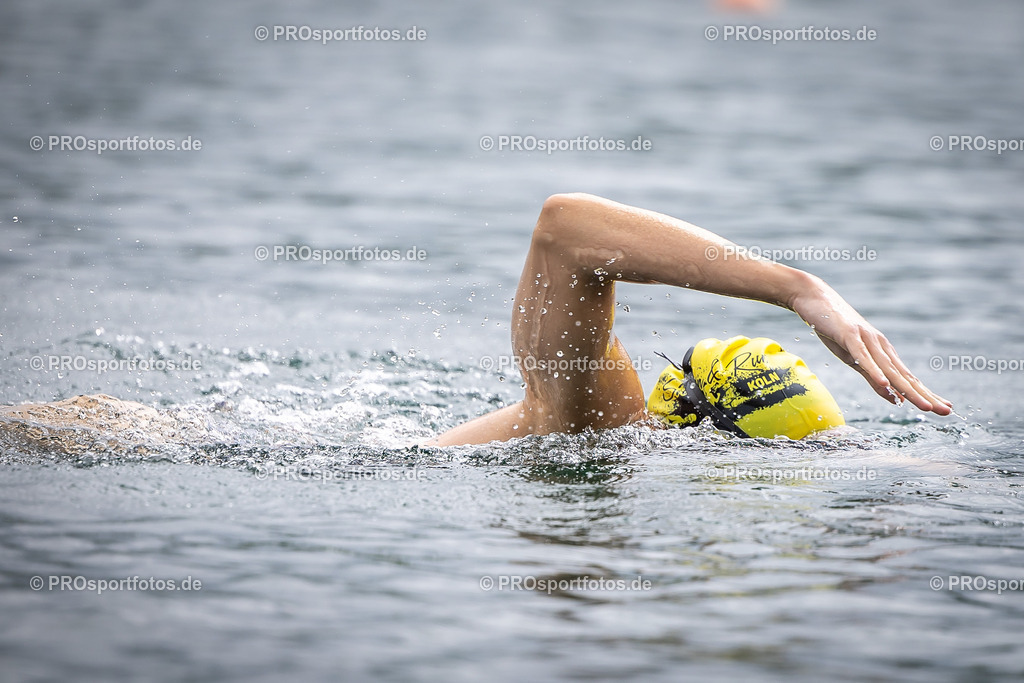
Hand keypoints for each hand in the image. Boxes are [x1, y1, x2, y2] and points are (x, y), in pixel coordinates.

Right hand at [791, 278, 951, 415]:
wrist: (814, 297)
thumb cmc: (833, 328)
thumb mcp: (852, 359)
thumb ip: (872, 377)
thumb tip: (894, 398)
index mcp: (882, 352)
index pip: (907, 377)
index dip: (926, 393)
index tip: (944, 408)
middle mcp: (880, 346)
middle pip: (904, 376)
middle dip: (925, 395)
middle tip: (946, 412)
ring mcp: (866, 340)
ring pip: (889, 369)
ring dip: (907, 389)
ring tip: (924, 406)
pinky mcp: (849, 335)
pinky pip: (863, 357)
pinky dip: (875, 372)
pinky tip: (885, 385)